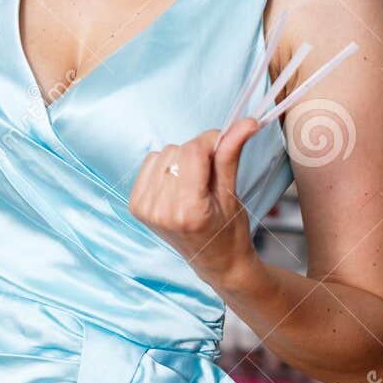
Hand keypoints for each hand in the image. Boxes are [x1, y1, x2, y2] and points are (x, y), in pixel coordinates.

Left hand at [128, 118, 262, 289]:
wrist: (214, 261)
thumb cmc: (229, 231)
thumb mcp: (232, 192)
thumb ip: (231, 153)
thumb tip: (246, 121)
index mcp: (188, 209)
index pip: (194, 150)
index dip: (212, 142)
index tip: (224, 147)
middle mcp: (161, 210)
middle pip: (178, 151)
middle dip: (197, 155)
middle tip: (209, 179)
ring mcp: (145, 209)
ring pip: (163, 154)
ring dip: (180, 161)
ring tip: (193, 185)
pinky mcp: (135, 206)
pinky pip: (150, 163)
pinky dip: (165, 168)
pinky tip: (177, 187)